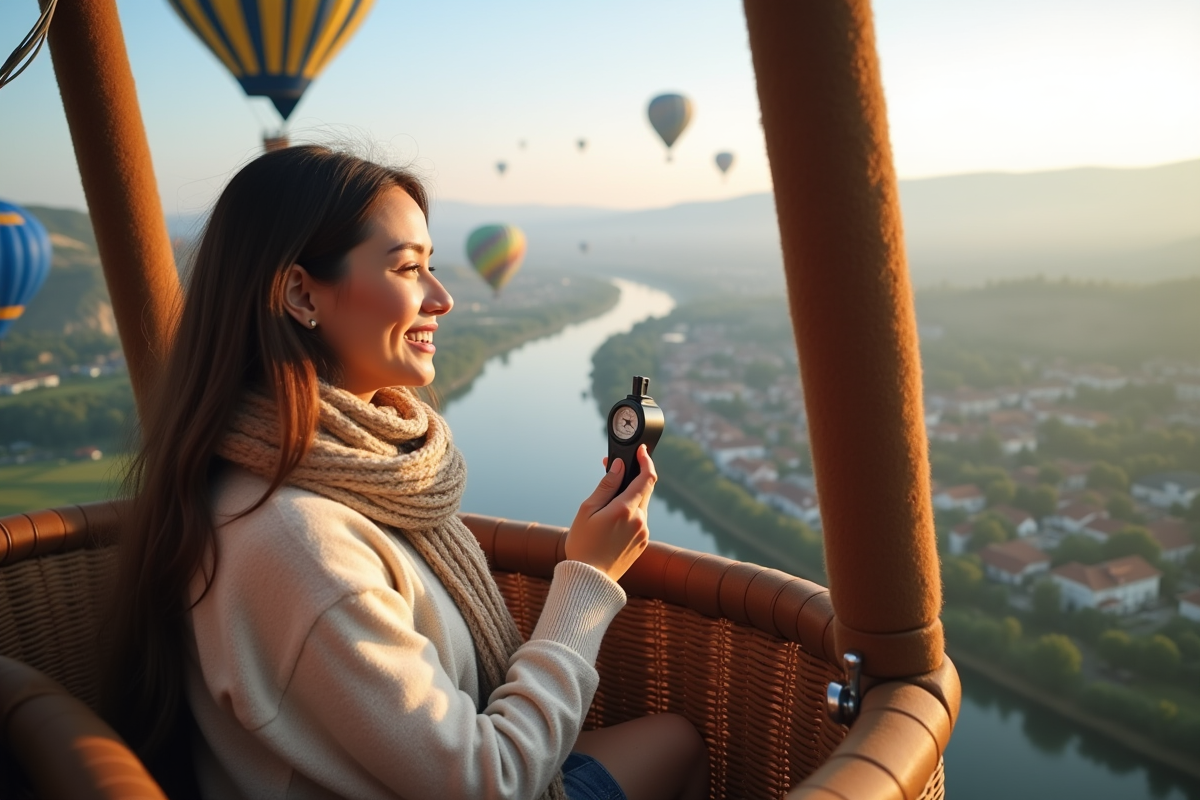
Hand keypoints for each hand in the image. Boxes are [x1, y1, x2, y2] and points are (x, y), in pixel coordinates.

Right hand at [565, 445, 656, 581]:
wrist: (590, 579)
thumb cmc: (583, 544)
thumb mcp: (587, 510)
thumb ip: (606, 485)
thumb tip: (618, 466)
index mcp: (626, 509)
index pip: (646, 477)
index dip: (646, 461)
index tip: (641, 451)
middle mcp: (640, 520)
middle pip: (644, 490)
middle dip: (632, 476)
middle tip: (614, 470)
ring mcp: (643, 533)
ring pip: (640, 506)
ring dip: (628, 498)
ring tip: (605, 503)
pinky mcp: (642, 543)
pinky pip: (638, 521)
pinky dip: (628, 514)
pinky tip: (610, 522)